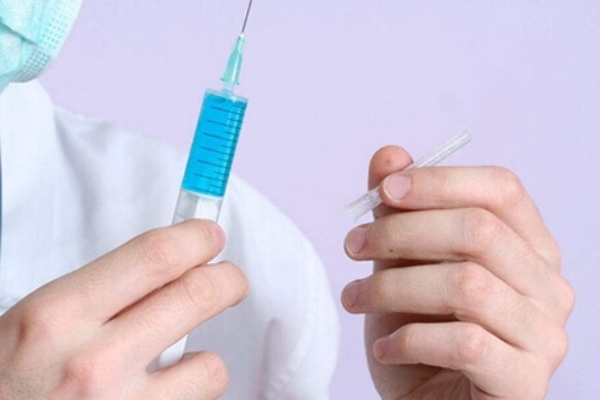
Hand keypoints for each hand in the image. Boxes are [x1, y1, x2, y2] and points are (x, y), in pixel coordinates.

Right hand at [0, 220, 247, 399]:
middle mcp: (93, 362)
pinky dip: (190, 396)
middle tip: (229, 280)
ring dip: (205, 358)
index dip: (195, 238)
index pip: (154, 256)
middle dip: (228, 280)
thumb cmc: (11, 382)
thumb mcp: (40, 322)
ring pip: (210, 366)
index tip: (208, 236)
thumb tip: (169, 263)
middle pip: (197, 296)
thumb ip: (101, 292)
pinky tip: (164, 394)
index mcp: (58, 315)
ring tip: (181, 362)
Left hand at [342, 146, 573, 399]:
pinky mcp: (525, 382)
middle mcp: (548, 286)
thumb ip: (399, 210)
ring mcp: (544, 336)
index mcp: (528, 247)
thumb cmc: (418, 330)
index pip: (501, 190)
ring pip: (467, 285)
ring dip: (392, 286)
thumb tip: (389, 156)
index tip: (384, 191)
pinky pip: (464, 343)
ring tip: (355, 296)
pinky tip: (384, 345)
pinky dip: (408, 339)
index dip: (440, 181)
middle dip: (400, 232)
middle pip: (480, 231)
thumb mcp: (400, 263)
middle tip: (353, 245)